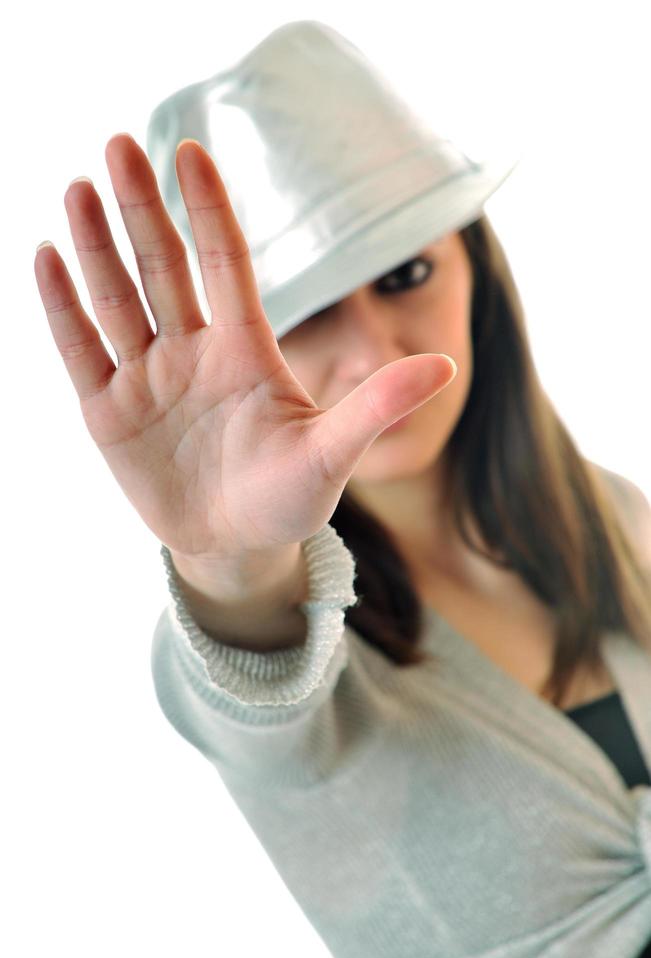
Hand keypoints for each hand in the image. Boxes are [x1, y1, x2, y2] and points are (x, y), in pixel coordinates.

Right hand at [34, 133, 456, 560]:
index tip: (190, 151)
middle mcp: (193, 352)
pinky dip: (62, 308)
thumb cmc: (289, 498)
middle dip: (141, 209)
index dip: (209, 209)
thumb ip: (377, 405)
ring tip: (77, 187)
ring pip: (117, 299)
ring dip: (96, 246)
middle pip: (164, 267)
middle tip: (118, 145)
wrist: (237, 545)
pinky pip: (81, 351)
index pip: (225, 263)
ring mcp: (148, 378)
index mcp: (246, 350)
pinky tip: (47, 256)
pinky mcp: (110, 413)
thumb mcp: (332, 454)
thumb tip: (447, 366)